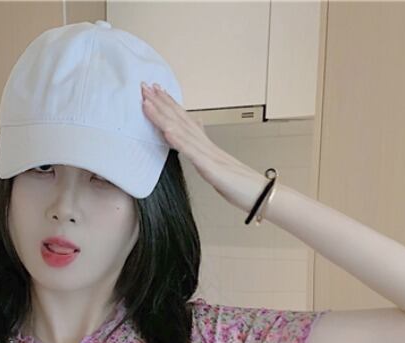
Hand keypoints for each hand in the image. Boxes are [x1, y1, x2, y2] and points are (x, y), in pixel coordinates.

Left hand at [140, 82, 270, 213]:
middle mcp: (205, 145)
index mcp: (205, 145)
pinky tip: (167, 131)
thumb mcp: (217, 165)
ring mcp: (208, 155)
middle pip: (180, 120)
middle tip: (144, 86)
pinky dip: (179, 140)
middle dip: (161, 103)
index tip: (153, 91)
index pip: (184, 120)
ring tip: (148, 103)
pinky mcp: (211, 168)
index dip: (168, 105)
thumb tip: (196, 135)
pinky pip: (193, 153)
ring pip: (182, 131)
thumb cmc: (239, 183)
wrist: (260, 195)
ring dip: (164, 116)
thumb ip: (204, 150)